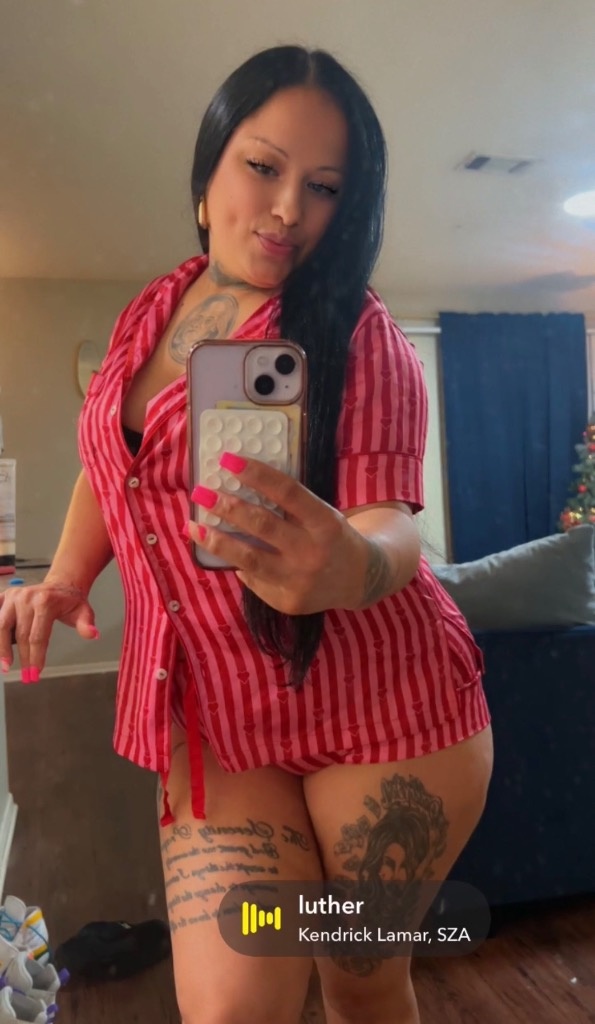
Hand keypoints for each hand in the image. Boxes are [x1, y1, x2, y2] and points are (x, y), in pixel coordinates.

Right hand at [0, 580, 97, 681]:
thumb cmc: (70, 601)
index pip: (37, 636)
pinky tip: (0, 649)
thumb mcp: (83, 611)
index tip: (35, 674)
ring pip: (1, 626)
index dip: (35, 657)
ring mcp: (13, 597)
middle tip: (25, 676)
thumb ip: (86, 624)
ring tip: (5, 666)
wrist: (60, 584)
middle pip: (20, 635)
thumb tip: (93, 634)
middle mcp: (26, 598)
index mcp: (45, 602)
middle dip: (22, 658)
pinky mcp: (5, 597)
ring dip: (1, 648)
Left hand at [189, 453, 370, 614]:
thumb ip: (289, 506)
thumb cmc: (332, 536)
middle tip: (201, 492)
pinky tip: (224, 552)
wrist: (359, 579)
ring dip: (217, 541)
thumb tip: (238, 489)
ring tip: (193, 526)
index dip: (257, 474)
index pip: (287, 492)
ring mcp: (300, 580)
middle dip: (227, 507)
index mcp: (324, 522)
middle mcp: (312, 552)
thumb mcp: (322, 514)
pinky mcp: (289, 602)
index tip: (227, 460)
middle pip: (263, 526)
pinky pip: (254, 580)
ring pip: (249, 559)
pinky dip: (237, 564)